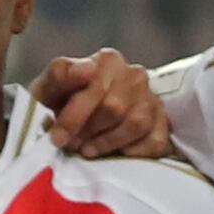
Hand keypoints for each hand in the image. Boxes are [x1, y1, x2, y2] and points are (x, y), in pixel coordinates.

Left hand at [33, 47, 171, 159]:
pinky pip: (154, 141)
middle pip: (114, 108)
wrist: (86, 115)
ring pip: (135, 124)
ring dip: (107, 143)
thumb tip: (86, 69)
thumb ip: (60, 75)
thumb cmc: (65, 101)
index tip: (57, 137)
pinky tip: (115, 153)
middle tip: (71, 146)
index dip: (73, 117)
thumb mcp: (50, 87)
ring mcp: (151, 99)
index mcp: (107, 60)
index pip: (94, 88)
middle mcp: (134, 75)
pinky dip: (133, 152)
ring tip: (88, 150)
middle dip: (88, 131)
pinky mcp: (162, 123)